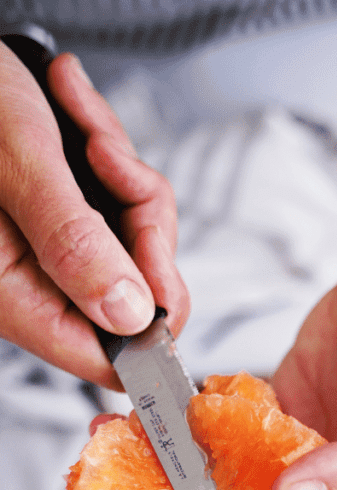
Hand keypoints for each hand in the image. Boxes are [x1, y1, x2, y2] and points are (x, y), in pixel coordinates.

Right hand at [0, 44, 188, 387]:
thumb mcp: (18, 164)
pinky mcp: (71, 222)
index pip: (106, 361)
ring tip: (78, 122)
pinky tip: (75, 114)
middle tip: (106, 159)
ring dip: (126, 177)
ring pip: (140, 245)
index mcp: (13, 296)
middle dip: (141, 223)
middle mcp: (37, 284)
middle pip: (138, 299)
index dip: (150, 325)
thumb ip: (73, 242)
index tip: (155, 257)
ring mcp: (57, 254)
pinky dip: (115, 159)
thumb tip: (129, 314)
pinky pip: (127, 208)